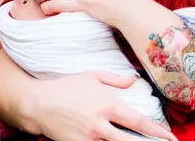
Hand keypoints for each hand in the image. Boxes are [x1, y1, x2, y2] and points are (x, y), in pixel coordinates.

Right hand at [29, 72, 175, 140]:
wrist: (39, 103)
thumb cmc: (65, 87)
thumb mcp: (89, 76)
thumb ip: (113, 79)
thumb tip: (133, 80)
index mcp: (106, 105)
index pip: (138, 122)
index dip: (157, 132)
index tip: (169, 137)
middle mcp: (101, 124)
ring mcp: (91, 138)